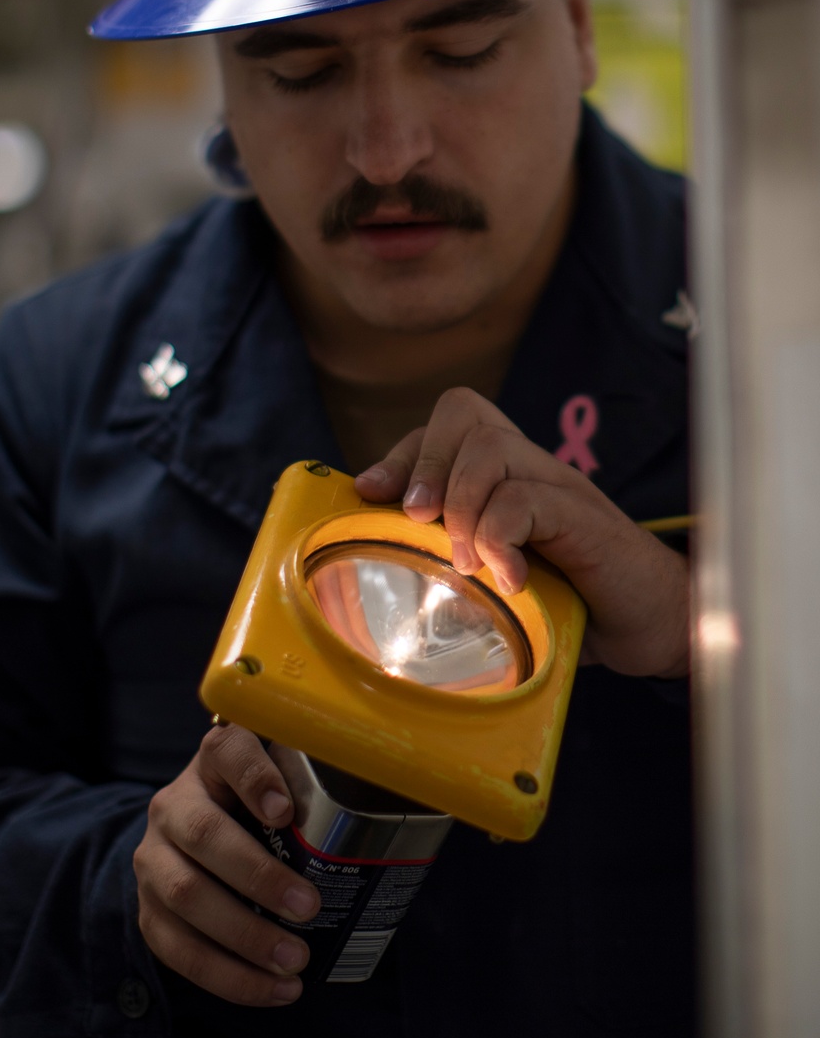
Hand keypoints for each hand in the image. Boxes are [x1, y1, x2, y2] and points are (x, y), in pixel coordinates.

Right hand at [134, 724, 319, 1004]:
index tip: (286, 810)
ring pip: (186, 895)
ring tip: (294, 961)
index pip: (227, 750)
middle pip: (204, 834)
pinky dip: (228, 977)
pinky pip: (178, 949)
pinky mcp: (149, 911)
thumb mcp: (280, 785)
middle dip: (259, 876)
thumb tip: (385, 812)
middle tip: (308, 908)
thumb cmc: (256, 812)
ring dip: (244, 935)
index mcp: (211, 763)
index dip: (254, 777)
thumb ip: (314, 788)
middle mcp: (173, 805)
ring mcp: (153, 858)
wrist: (192, 841)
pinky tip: (273, 990)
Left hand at [355, 387, 688, 678]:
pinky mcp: (586, 519)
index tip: (372, 494)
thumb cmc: (578, 605)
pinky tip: (508, 580)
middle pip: (466, 413)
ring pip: (491, 448)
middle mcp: (536, 468)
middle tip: (417, 524)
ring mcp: (563, 488)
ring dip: (461, 505)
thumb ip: (458, 563)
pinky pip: (526, 500)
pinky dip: (501, 539)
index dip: (405, 454)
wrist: (665, 624)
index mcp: (511, 475)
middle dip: (425, 464)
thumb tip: (391, 570)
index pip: (450, 423)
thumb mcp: (502, 579)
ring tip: (466, 561)